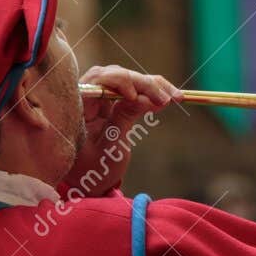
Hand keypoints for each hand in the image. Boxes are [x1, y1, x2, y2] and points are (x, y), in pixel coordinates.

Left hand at [67, 67, 180, 196]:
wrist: (89, 180)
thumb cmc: (93, 168)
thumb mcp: (110, 147)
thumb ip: (124, 119)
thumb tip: (145, 98)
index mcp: (80, 105)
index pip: (99, 80)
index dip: (120, 82)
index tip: (135, 97)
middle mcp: (89, 94)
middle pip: (117, 75)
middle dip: (144, 84)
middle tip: (166, 99)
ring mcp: (102, 95)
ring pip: (128, 78)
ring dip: (153, 85)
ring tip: (175, 97)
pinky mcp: (114, 99)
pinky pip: (134, 88)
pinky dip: (152, 91)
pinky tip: (170, 97)